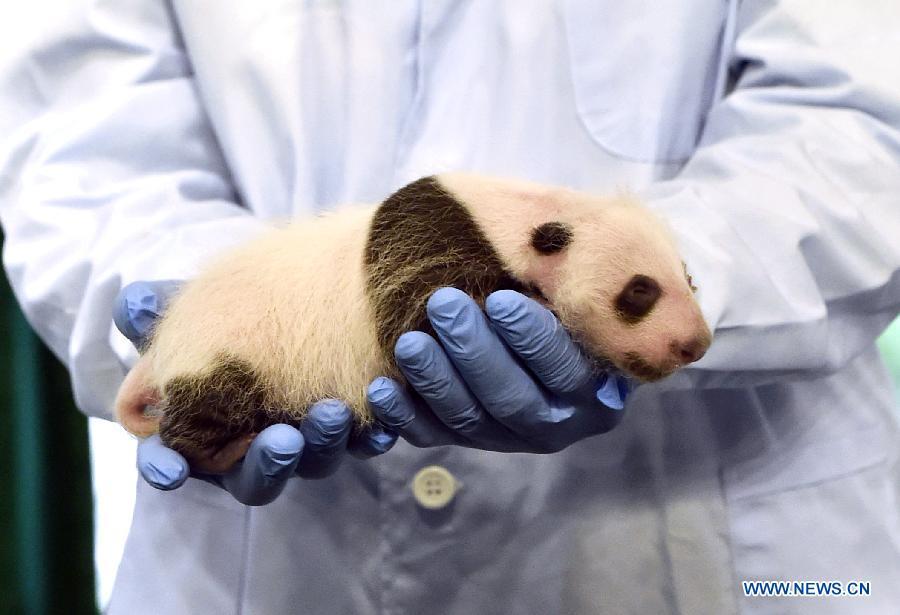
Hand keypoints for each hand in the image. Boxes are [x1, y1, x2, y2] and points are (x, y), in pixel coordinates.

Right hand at [114, 280, 396, 505]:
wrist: (294, 298)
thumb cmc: (225, 310)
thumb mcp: (188, 305)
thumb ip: (155, 307)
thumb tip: (133, 304)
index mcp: (199, 430)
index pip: (173, 461)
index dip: (166, 466)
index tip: (168, 469)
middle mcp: (251, 449)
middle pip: (255, 476)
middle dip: (267, 461)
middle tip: (282, 440)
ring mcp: (304, 444)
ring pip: (314, 461)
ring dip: (323, 443)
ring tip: (335, 413)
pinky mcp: (351, 431)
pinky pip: (364, 443)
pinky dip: (374, 434)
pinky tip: (383, 425)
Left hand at [367, 287, 629, 452]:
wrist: (536, 328)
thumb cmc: (559, 297)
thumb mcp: (574, 289)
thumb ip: (564, 282)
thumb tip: (543, 252)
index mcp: (597, 390)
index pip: (564, 370)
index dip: (532, 338)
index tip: (499, 300)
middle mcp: (557, 424)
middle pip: (512, 400)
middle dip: (474, 352)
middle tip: (443, 304)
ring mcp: (508, 439)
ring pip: (469, 420)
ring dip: (436, 380)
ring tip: (409, 342)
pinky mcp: (466, 440)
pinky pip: (432, 435)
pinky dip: (404, 415)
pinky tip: (382, 388)